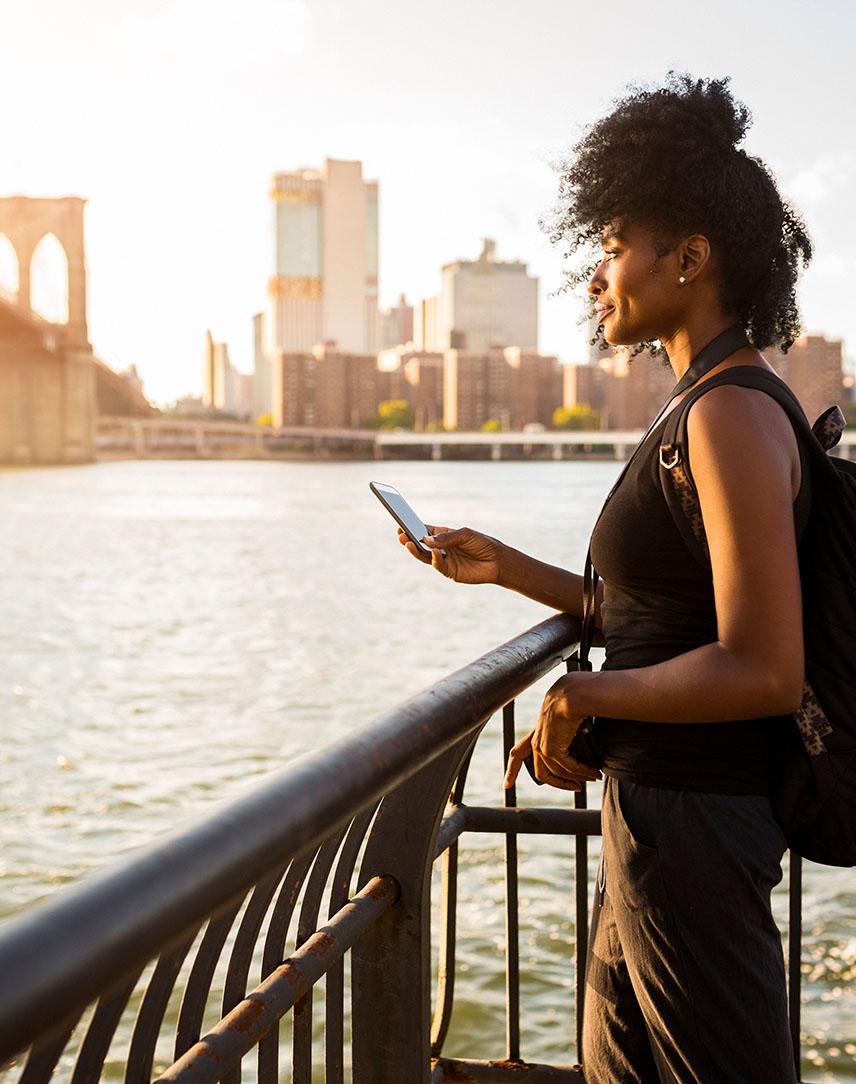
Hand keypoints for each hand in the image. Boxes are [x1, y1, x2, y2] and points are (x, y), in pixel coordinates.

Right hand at [397, 524, 503, 584]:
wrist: (498, 561)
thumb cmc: (482, 543)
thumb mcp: (465, 535)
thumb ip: (446, 537)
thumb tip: (426, 539)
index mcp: (443, 535)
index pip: (424, 531)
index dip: (412, 527)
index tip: (401, 523)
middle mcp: (441, 548)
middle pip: (420, 544)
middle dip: (409, 539)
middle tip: (400, 534)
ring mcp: (444, 560)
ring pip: (425, 556)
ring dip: (415, 550)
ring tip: (407, 543)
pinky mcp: (449, 572)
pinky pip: (438, 565)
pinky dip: (434, 559)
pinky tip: (434, 552)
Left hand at [504, 674, 601, 791]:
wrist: (570, 695)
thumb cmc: (571, 701)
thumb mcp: (564, 716)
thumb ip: (566, 729)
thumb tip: (580, 738)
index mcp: (536, 733)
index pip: (518, 753)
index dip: (512, 770)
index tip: (506, 786)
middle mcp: (537, 742)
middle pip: (540, 773)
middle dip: (559, 784)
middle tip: (576, 788)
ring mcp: (543, 746)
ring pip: (558, 773)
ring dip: (578, 777)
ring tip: (593, 777)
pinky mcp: (552, 749)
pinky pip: (569, 768)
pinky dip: (582, 772)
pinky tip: (593, 772)